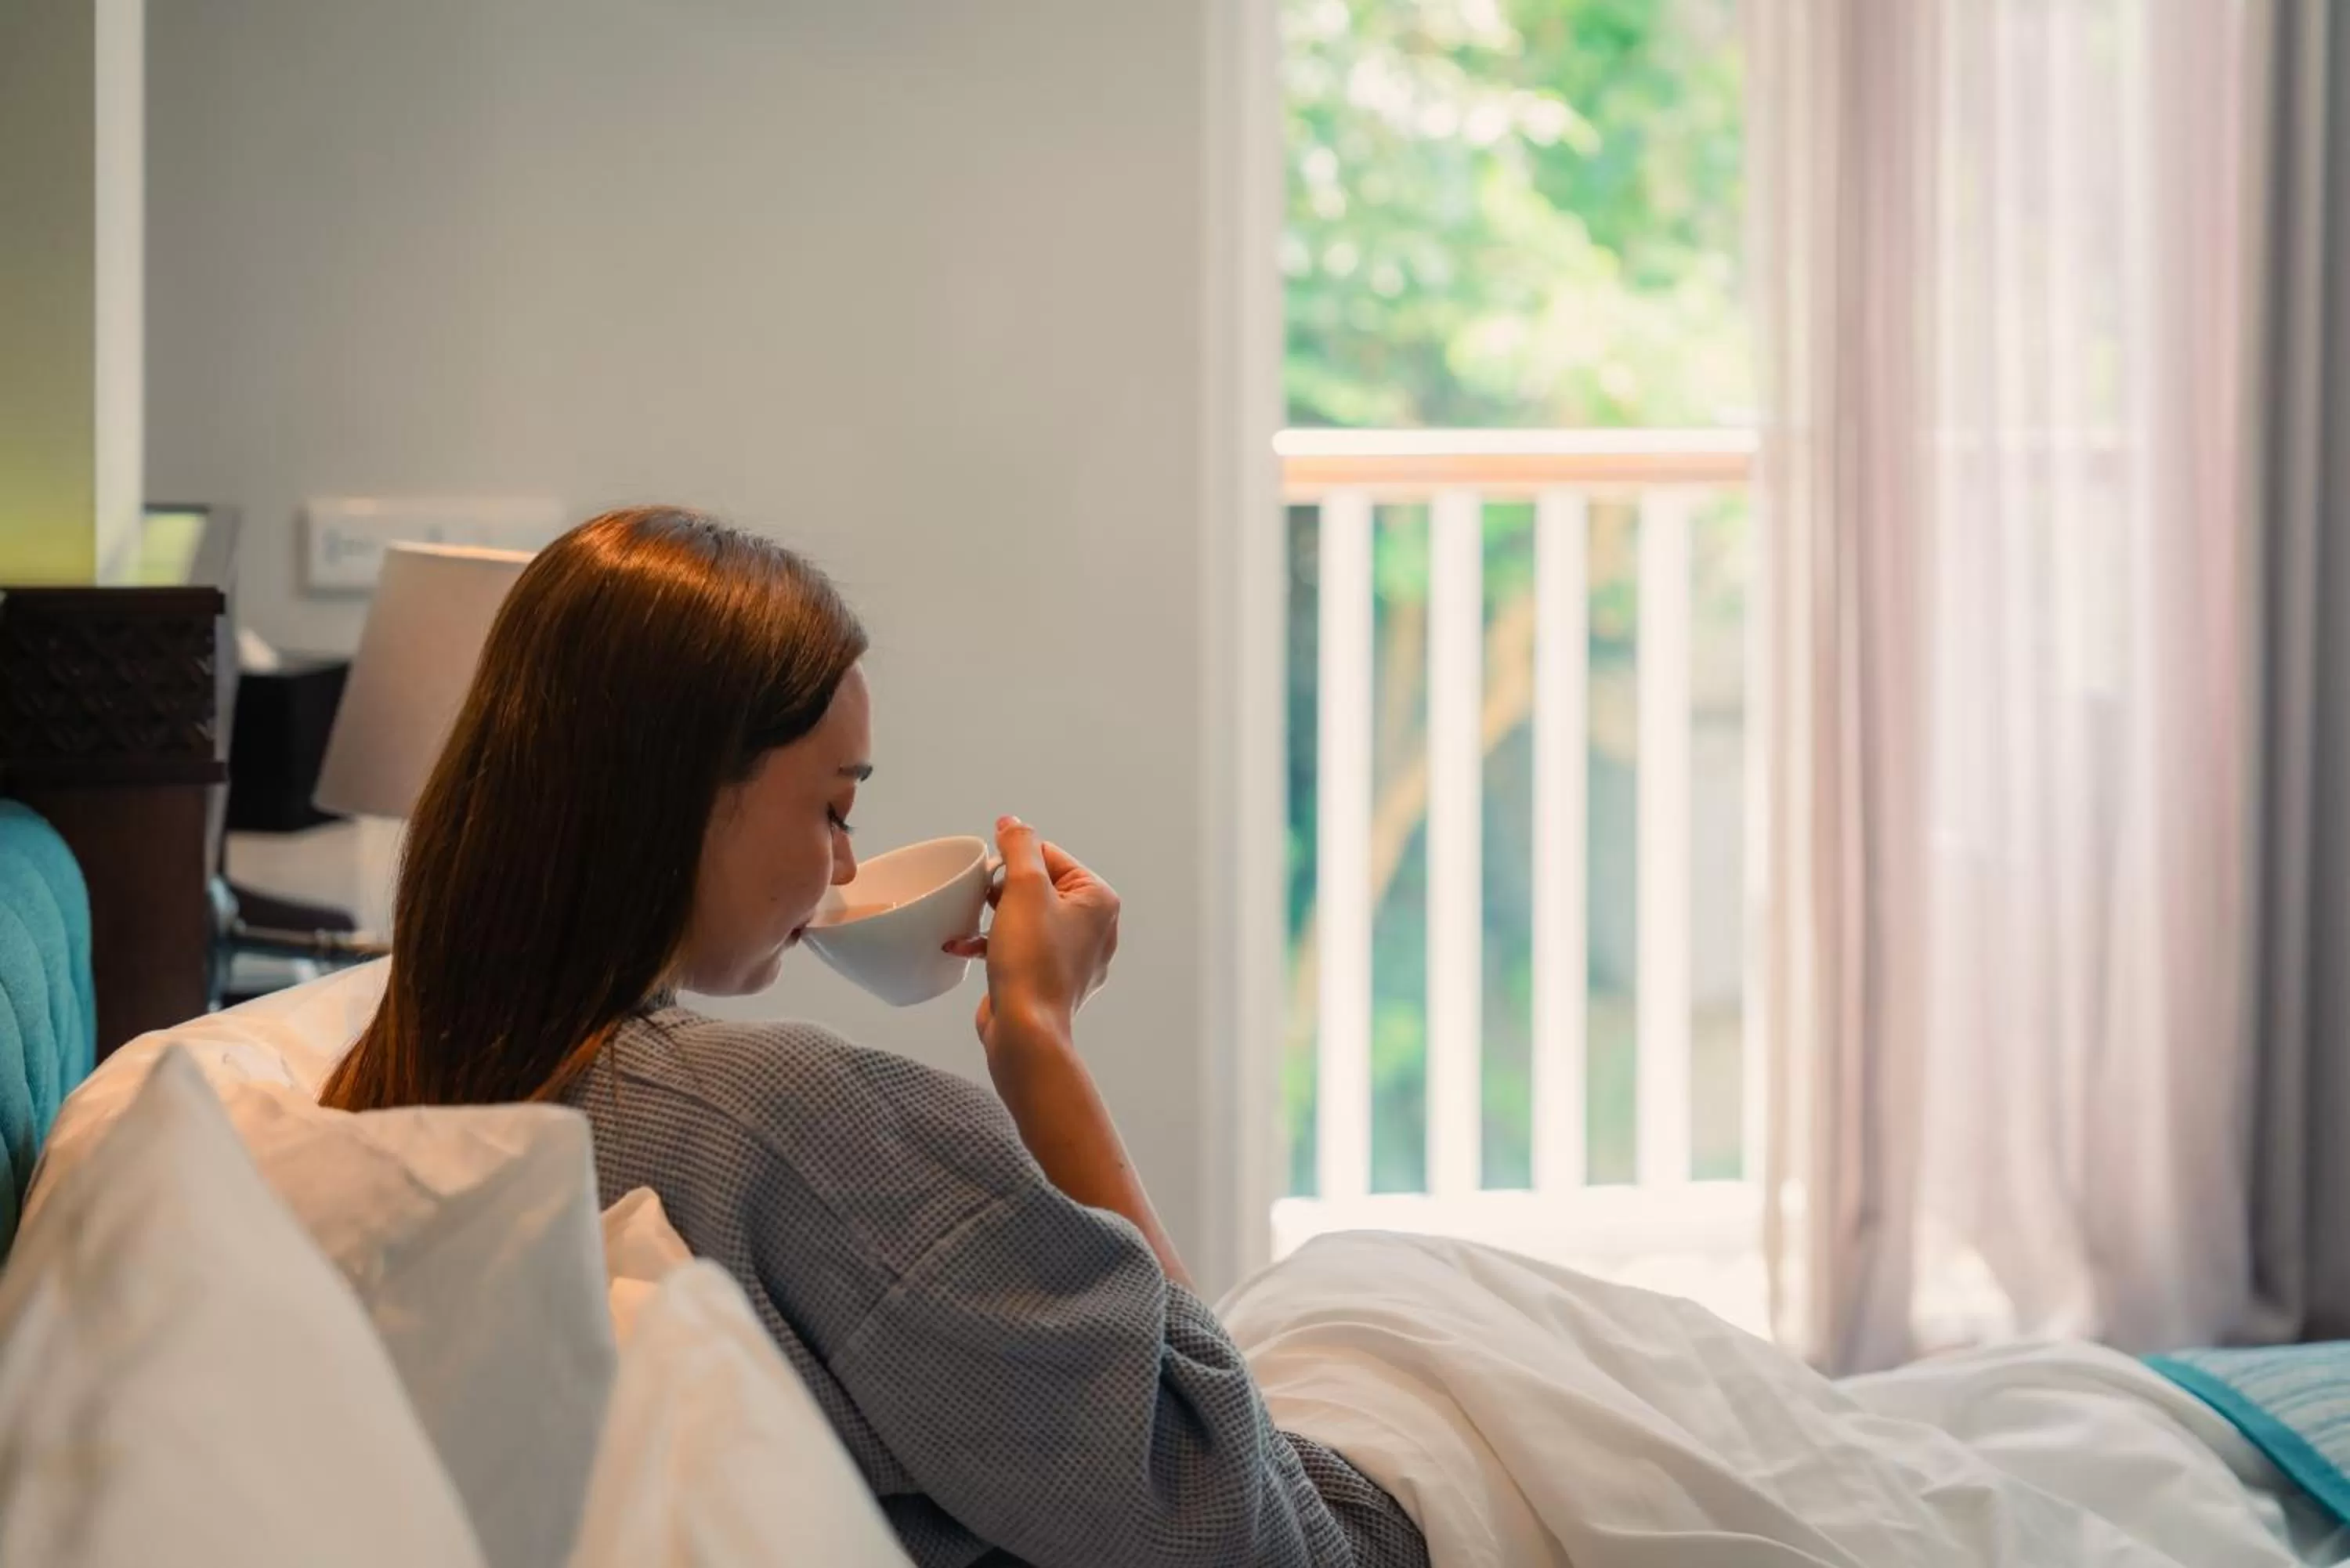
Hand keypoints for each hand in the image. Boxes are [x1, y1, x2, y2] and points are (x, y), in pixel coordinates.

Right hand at [942, 816, 1118, 1054]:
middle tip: (984, 901)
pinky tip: (964, 946)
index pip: (1051, 856)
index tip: (992, 876)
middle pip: (1039, 886)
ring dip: (993, 917)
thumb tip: (1013, 823)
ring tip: (971, 921)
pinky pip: (1021, 948)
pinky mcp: (1049, 980)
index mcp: (1099, 900)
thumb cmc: (1032, 962)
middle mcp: (1095, 927)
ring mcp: (1073, 957)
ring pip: (1027, 918)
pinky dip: (994, 944)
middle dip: (1002, 891)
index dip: (1014, 861)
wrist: (1025, 1031)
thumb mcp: (1023, 888)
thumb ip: (1019, 847)